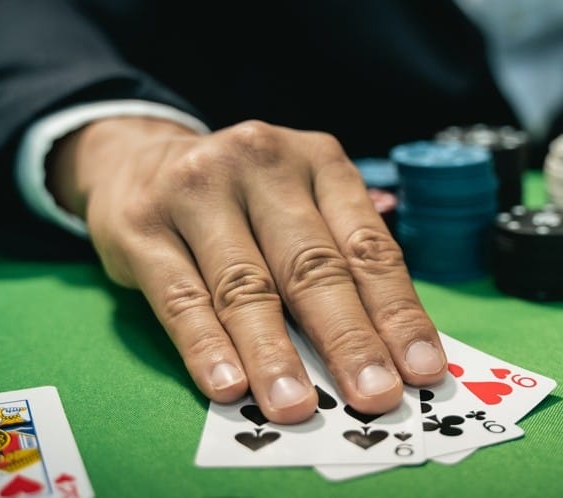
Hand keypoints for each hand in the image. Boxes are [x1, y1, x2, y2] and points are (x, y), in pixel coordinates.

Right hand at [47, 117, 447, 423]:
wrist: (140, 155)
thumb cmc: (244, 199)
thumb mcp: (301, 200)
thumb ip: (340, 259)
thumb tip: (393, 352)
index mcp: (318, 160)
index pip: (366, 245)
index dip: (397, 312)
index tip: (422, 369)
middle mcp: (261, 164)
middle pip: (311, 265)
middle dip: (348, 340)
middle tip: (374, 397)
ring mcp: (197, 190)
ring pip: (245, 286)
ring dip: (275, 354)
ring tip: (298, 407)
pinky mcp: (142, 224)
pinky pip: (181, 297)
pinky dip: (206, 347)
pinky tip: (228, 387)